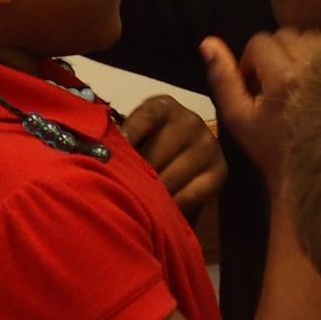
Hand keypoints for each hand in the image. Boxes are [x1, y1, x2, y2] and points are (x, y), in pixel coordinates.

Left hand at [120, 95, 226, 220]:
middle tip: (117, 192)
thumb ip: (124, 140)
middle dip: (135, 175)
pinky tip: (159, 212)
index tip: (109, 159)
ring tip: (135, 205)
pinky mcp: (220, 171)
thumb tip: (100, 155)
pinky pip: (190, 195)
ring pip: (170, 177)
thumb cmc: (151, 147)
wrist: (189, 158)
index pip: (144, 118)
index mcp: (164, 106)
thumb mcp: (138, 136)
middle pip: (156, 153)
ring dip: (151, 194)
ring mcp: (208, 146)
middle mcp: (190, 121)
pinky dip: (172, 206)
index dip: (127, 138)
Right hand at [201, 29, 320, 188]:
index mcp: (284, 78)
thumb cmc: (270, 147)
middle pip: (285, 35)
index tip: (253, 84)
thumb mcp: (237, 117)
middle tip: (271, 83)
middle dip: (273, 54)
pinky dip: (316, 59)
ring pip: (307, 38)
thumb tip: (208, 43)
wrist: (312, 168)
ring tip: (291, 83)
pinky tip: (311, 84)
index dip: (250, 61)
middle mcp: (313, 67)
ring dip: (295, 54)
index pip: (260, 42)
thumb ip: (222, 78)